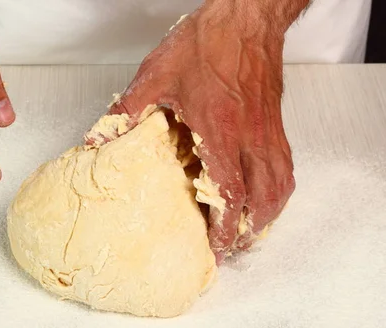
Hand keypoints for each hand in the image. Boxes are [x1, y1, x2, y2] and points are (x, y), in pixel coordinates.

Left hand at [109, 1, 305, 262]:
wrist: (245, 18)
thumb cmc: (207, 43)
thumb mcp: (156, 76)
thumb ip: (127, 112)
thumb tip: (99, 140)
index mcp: (220, 131)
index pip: (229, 193)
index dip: (225, 227)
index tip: (216, 246)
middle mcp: (250, 138)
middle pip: (261, 201)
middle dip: (248, 231)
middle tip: (232, 246)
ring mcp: (268, 132)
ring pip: (280, 187)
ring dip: (267, 216)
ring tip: (251, 230)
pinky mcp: (276, 124)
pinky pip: (286, 168)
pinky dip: (278, 191)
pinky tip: (266, 194)